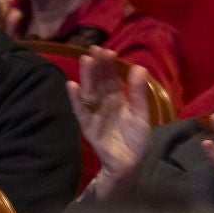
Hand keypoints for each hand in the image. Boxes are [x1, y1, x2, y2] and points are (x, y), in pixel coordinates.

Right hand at [68, 47, 156, 182]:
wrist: (129, 163)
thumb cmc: (136, 139)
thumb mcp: (141, 114)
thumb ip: (138, 93)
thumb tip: (138, 67)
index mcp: (117, 98)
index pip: (111, 78)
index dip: (108, 65)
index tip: (105, 50)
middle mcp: (104, 103)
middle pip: (98, 82)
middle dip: (97, 66)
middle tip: (94, 49)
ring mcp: (94, 114)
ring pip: (89, 92)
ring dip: (87, 77)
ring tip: (85, 60)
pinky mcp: (88, 127)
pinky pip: (81, 111)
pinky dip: (75, 100)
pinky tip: (72, 86)